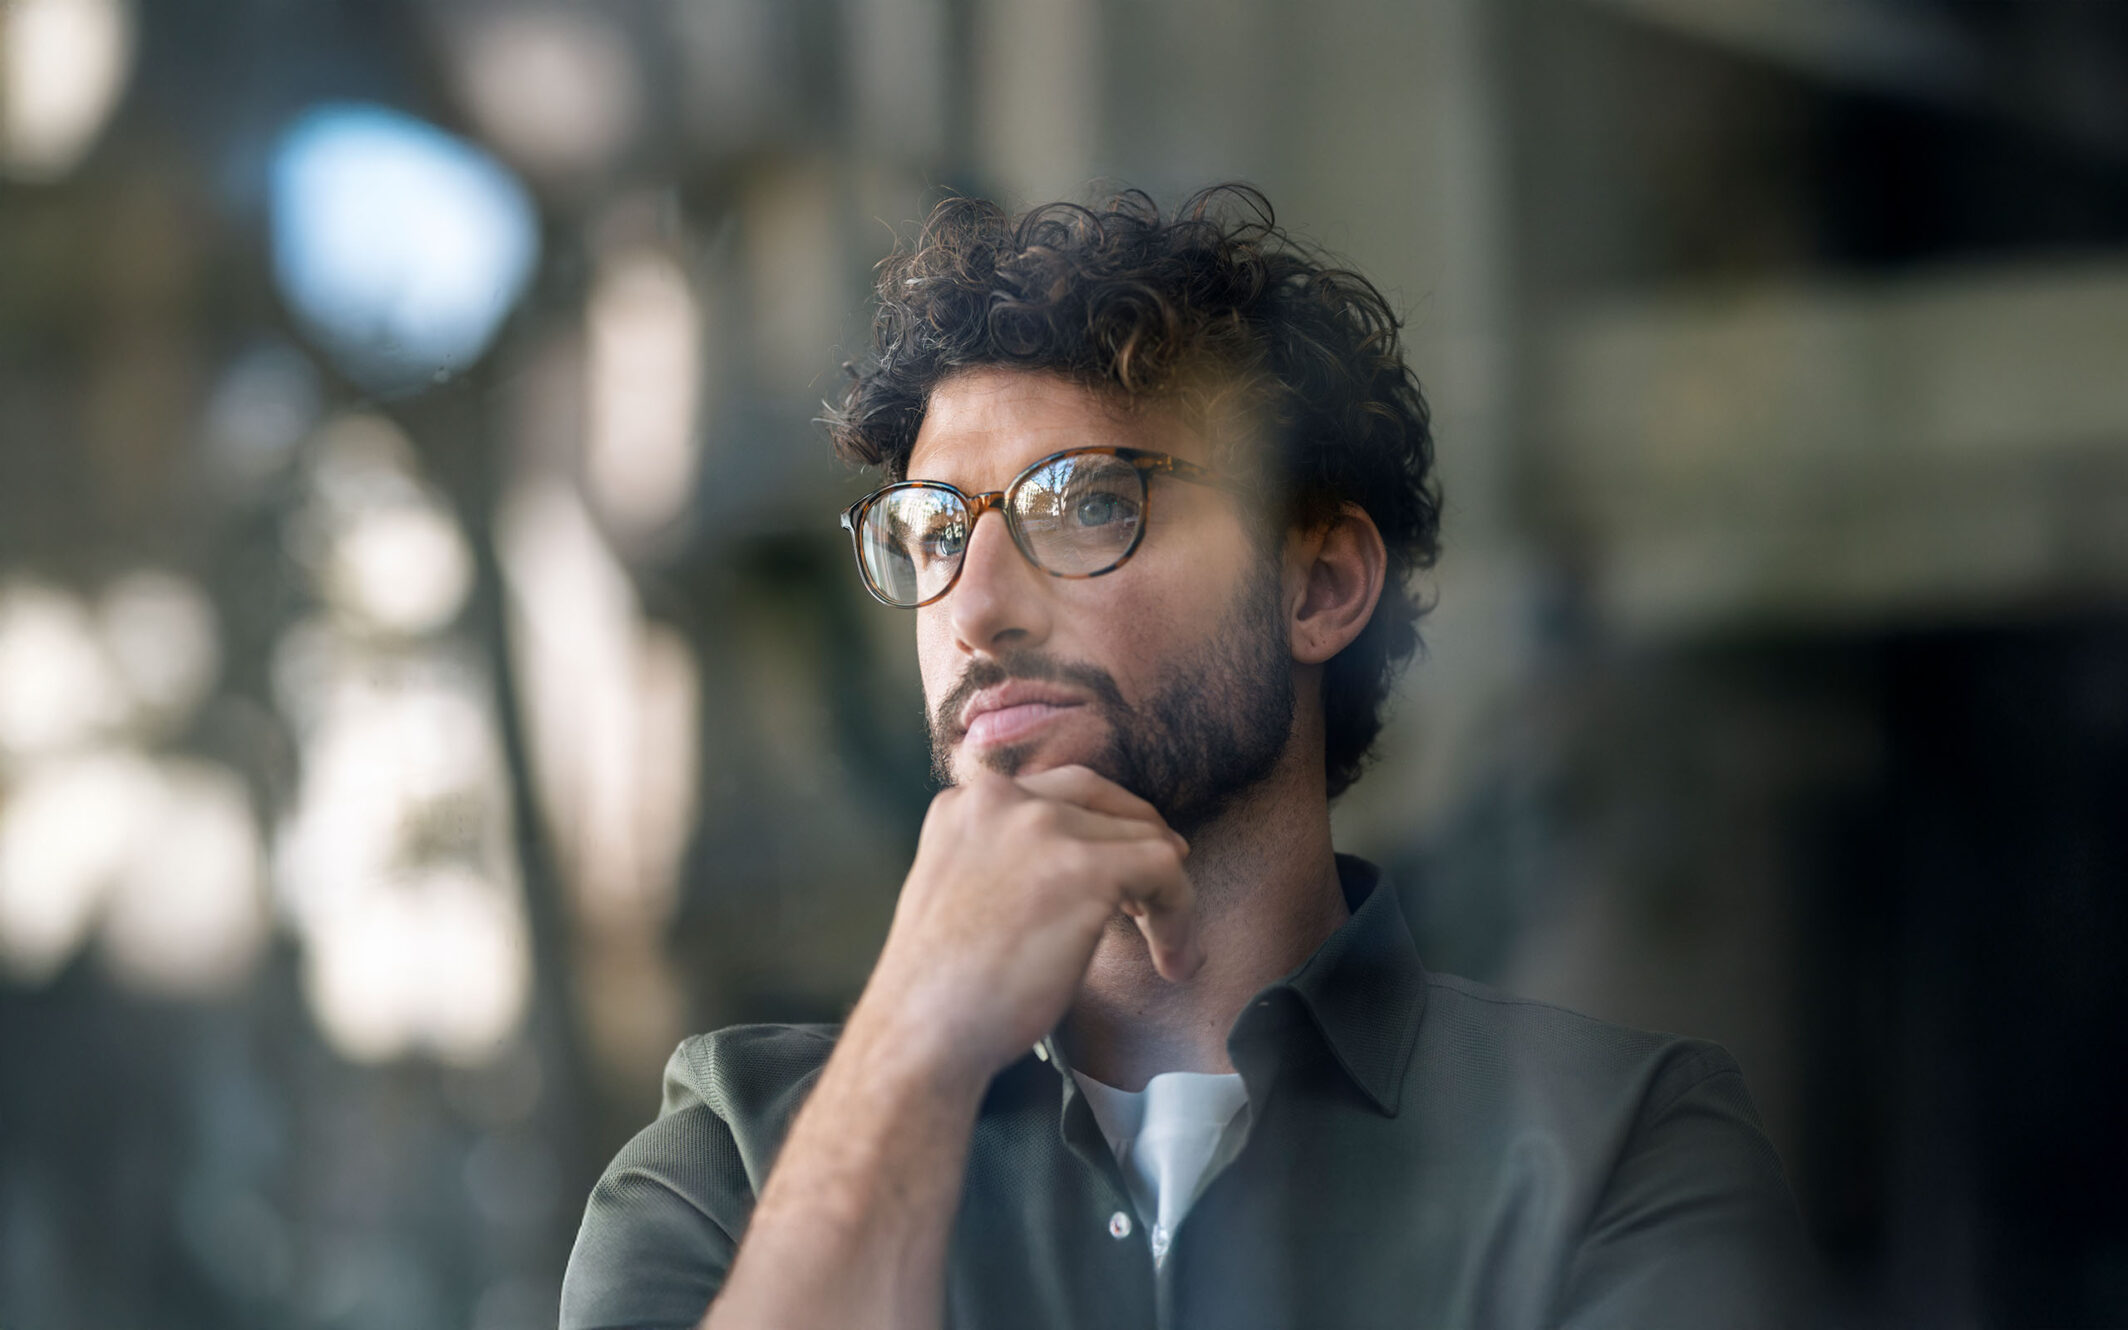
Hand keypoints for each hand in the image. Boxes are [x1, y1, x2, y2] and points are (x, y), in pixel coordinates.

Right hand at [851, 764, 1198, 1084]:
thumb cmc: (943, 988)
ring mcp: (1043, 828)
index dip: (1099, 834)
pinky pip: (1165, 870)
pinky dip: (1179, 914)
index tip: (1119, 884)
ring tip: (1167, 949)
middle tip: (1150, 905)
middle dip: (1136, 849)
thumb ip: (1006, 859)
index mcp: (966, 802)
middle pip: (1104, 803)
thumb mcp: (962, 891)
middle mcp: (1001, 799)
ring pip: (1142, 836)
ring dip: (1164, 894)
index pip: (1059, 793)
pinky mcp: (1084, 867)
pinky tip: (1172, 958)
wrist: (923, 1034)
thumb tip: (1082, 863)